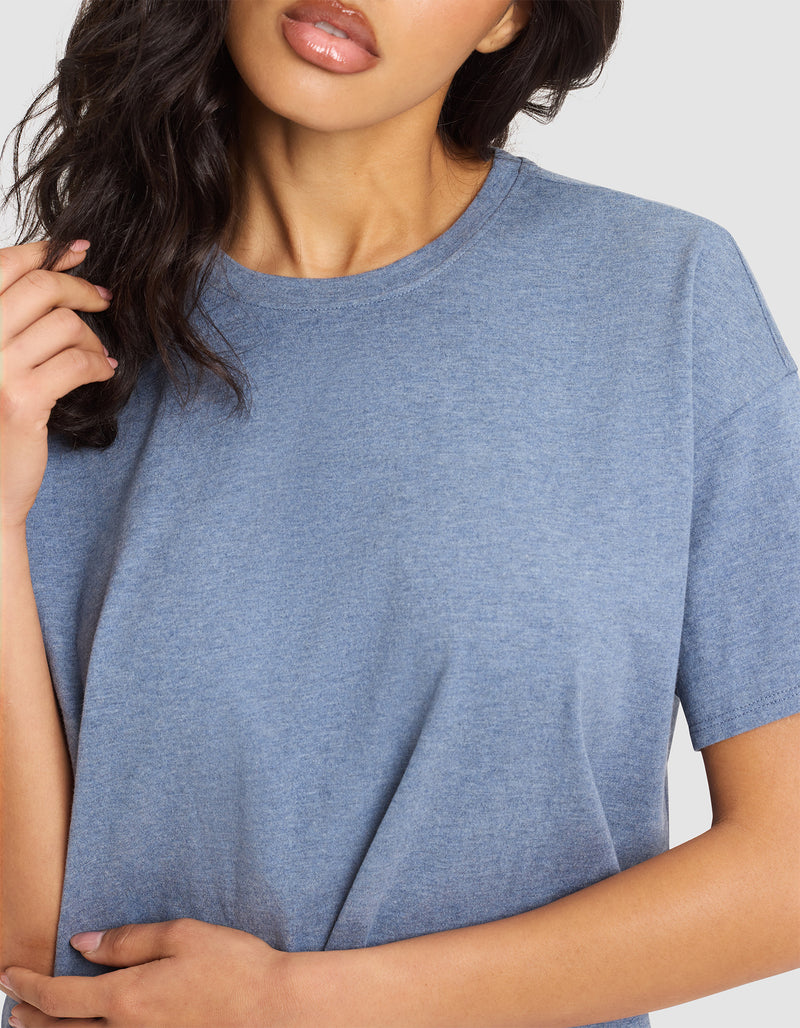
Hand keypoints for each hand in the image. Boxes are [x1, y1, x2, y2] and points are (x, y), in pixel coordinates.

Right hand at [0, 238, 115, 530]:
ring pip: (64, 325)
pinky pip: (77, 363)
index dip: (43, 252)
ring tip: (98, 353)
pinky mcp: (22, 402)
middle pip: (39, 288)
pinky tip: (104, 372)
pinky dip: (98, 364)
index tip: (76, 250)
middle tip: (103, 299)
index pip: (1, 267)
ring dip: (91, 336)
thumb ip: (6, 323)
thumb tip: (50, 274)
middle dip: (80, 289)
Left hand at [0, 917, 296, 1027]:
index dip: (27, 985)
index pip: (60, 995)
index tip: (8, 973)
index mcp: (127, 996)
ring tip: (34, 1025)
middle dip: (30, 1016)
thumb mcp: (181, 935)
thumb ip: (128, 940)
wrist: (272, 1010)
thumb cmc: (233, 966)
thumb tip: (83, 944)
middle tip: (13, 1006)